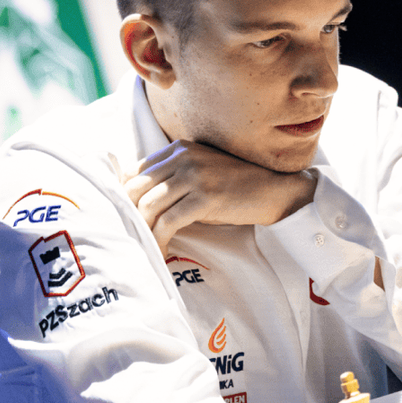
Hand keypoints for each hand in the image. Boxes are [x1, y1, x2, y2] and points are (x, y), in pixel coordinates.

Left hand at [122, 140, 315, 251]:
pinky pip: (168, 223)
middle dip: (128, 217)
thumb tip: (137, 200)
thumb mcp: (202, 173)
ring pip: (148, 207)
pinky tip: (161, 254)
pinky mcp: (205, 197)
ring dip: (143, 233)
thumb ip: (173, 178)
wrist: (276, 191)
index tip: (126, 220)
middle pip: (134, 188)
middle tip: (131, 238)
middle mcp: (183, 157)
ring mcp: (194, 175)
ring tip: (145, 249)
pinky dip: (159, 241)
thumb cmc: (237, 188)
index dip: (125, 199)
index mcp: (179, 148)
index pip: (134, 171)